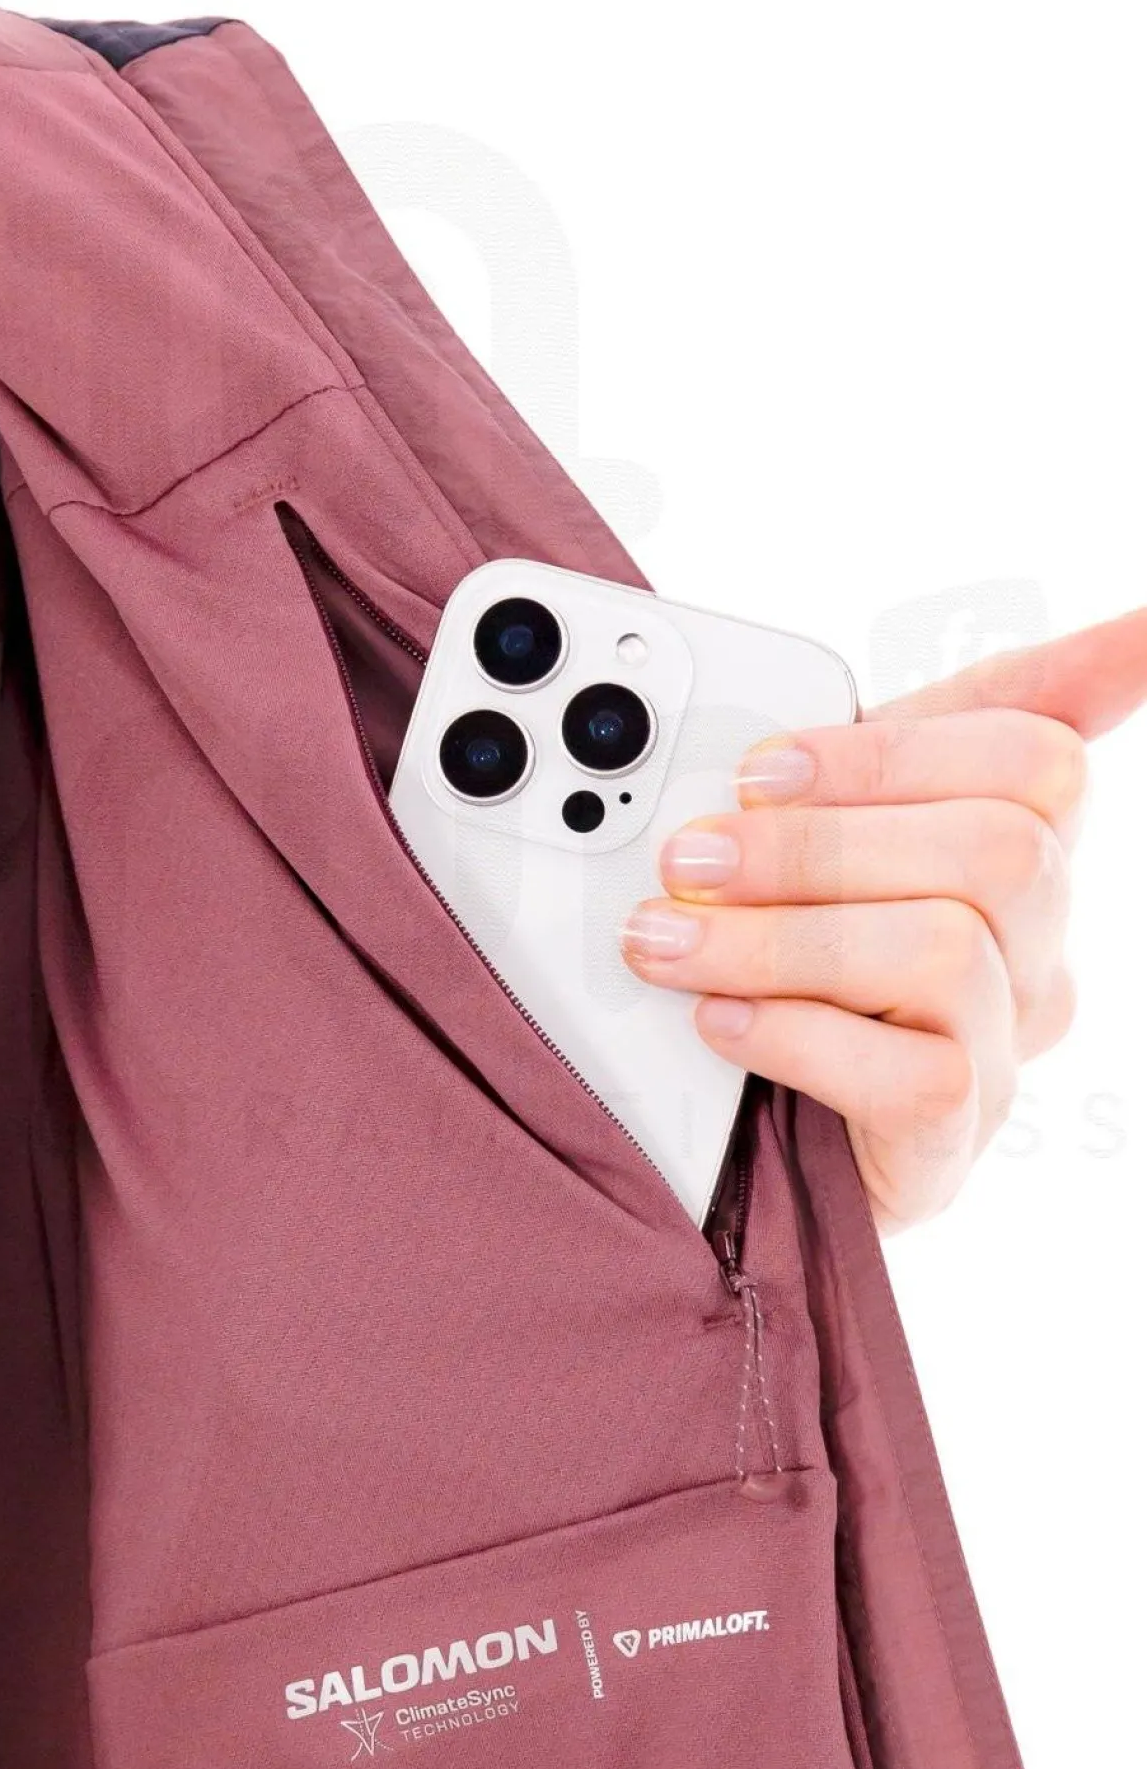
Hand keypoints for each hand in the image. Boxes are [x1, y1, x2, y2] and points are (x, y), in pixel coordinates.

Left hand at [618, 608, 1146, 1231]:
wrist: (735, 1124)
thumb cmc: (789, 952)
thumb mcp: (833, 819)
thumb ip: (910, 727)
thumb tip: (1134, 632)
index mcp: (1015, 841)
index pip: (1036, 757)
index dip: (891, 751)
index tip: (764, 765)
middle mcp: (1033, 942)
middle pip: (999, 849)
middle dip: (816, 843)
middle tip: (688, 856)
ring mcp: (1003, 1043)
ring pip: (947, 951)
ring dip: (778, 939)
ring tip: (668, 940)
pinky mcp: (950, 1136)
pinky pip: (913, 1074)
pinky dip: (794, 1036)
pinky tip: (718, 1022)